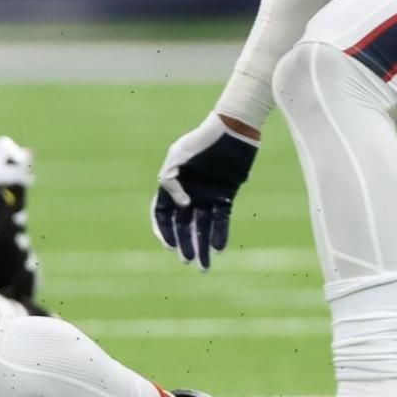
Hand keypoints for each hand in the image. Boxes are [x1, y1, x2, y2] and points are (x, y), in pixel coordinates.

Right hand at [152, 113, 258, 270]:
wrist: (233, 129)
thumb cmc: (202, 139)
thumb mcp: (179, 155)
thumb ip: (170, 179)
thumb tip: (182, 206)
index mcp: (172, 184)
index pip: (162, 214)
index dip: (164, 231)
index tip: (169, 246)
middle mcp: (189, 193)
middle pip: (183, 225)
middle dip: (184, 245)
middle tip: (187, 262)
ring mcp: (207, 195)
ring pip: (202, 226)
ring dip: (202, 246)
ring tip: (204, 266)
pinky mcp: (226, 195)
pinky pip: (221, 219)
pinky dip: (220, 234)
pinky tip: (218, 248)